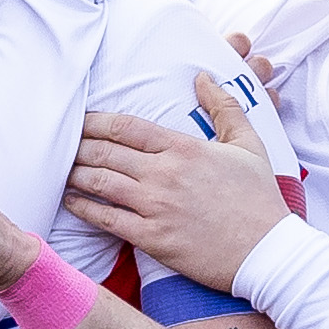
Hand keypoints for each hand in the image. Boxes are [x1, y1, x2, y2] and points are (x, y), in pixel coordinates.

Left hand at [63, 78, 289, 292]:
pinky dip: (83, 208)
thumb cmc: (259, 199)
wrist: (268, 251)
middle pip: (104, 152)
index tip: (79, 121)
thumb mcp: (249, 144)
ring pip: (99, 183)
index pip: (126, 126)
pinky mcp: (152, 239)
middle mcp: (164, 174)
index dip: (95, 121)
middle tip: (60, 144)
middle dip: (77, 146)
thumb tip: (203, 77)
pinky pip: (106, 219)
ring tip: (60, 170)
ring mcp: (155, 207)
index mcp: (184, 147)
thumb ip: (224, 107)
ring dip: (74, 174)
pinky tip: (70, 201)